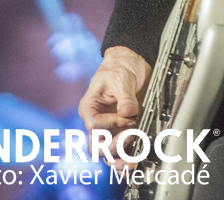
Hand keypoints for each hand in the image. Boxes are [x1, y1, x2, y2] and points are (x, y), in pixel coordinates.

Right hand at [78, 46, 151, 168]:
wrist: (133, 62)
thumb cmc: (120, 66)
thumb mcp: (121, 77)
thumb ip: (125, 97)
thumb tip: (128, 113)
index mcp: (89, 107)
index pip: (94, 126)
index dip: (111, 124)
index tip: (128, 116)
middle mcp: (96, 121)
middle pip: (97, 146)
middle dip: (115, 144)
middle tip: (132, 133)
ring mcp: (109, 128)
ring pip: (106, 154)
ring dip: (119, 159)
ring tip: (133, 160)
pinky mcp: (122, 131)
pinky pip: (119, 152)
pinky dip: (125, 159)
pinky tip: (134, 162)